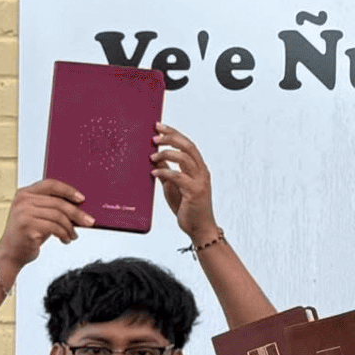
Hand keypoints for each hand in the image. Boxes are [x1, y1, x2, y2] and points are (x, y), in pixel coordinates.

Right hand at [0, 179, 94, 265]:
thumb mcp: (40, 216)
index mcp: (25, 193)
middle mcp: (22, 200)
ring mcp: (23, 213)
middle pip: (58, 202)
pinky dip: (64, 234)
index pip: (50, 184)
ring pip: (58, 216)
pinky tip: (66, 240)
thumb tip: (81, 207)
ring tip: (73, 235)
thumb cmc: (30, 233)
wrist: (12, 253)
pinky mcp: (26, 226)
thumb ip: (53, 208)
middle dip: (77, 213)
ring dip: (70, 228)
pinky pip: (54, 228)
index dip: (68, 190)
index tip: (82, 199)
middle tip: (90, 222)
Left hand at [152, 124, 219, 243]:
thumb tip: (154, 157)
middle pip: (187, 146)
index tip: (158, 126)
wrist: (199, 228)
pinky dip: (164, 172)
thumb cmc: (187, 207)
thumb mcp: (173, 185)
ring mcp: (200, 181)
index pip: (187, 144)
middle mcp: (202, 172)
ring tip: (152, 156)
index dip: (173, 133)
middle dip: (170, 138)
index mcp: (198, 168)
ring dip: (165, 153)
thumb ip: (167, 170)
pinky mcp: (195, 192)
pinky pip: (178, 176)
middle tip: (154, 137)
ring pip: (184, 158)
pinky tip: (154, 173)